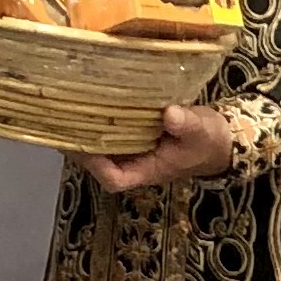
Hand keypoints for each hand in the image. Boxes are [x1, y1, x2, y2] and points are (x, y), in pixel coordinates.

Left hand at [78, 102, 237, 194]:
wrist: (219, 139)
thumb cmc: (209, 141)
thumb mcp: (201, 131)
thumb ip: (186, 124)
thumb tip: (169, 114)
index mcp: (147, 170)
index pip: (114, 178)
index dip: (96, 166)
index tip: (83, 145)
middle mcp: (134, 163)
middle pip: (99, 163)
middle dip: (79, 146)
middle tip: (61, 121)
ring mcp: (132, 151)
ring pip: (101, 148)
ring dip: (84, 132)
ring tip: (66, 110)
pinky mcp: (133, 135)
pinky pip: (110, 132)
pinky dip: (97, 121)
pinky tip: (87, 103)